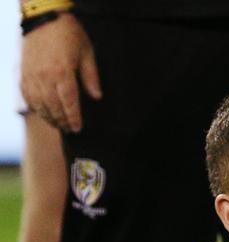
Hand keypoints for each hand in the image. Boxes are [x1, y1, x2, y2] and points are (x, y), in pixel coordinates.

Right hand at [20, 13, 100, 131]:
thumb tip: (97, 97)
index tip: (77, 128)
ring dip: (48, 116)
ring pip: (38, 103)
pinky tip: (42, 111)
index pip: (69, 102)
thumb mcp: (87, 52)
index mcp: (62, 72)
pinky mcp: (23, 72)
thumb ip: (91, 76)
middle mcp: (44, 76)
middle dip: (62, 121)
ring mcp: (32, 75)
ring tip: (57, 124)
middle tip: (69, 129)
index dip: (73, 118)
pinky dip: (34, 106)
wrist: (44, 18)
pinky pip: (27, 94)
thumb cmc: (69, 33)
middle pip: (53, 106)